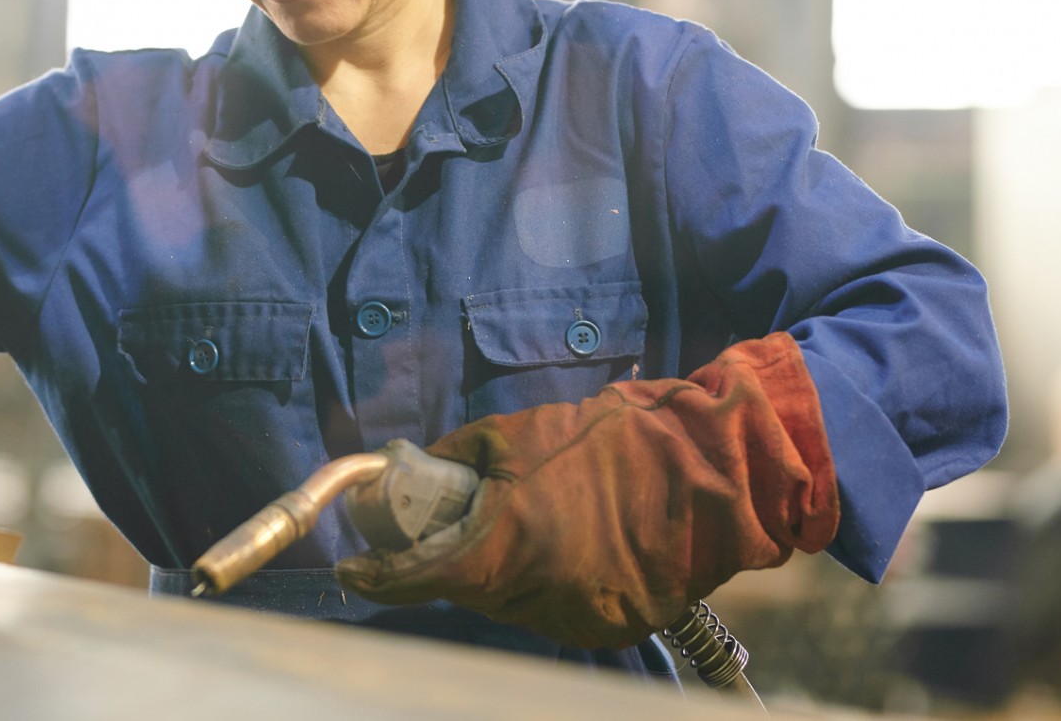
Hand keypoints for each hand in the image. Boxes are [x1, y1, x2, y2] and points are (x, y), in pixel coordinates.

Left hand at [335, 333, 839, 649]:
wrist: (703, 469)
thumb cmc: (607, 443)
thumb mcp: (515, 433)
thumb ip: (457, 458)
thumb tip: (413, 470)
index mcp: (508, 545)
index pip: (421, 582)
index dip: (382, 579)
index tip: (356, 571)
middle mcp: (538, 594)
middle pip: (467, 593)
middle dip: (451, 564)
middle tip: (446, 531)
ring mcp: (578, 616)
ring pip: (510, 605)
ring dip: (501, 575)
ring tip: (527, 525)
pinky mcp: (611, 626)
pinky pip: (556, 610)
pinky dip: (547, 586)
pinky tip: (567, 546)